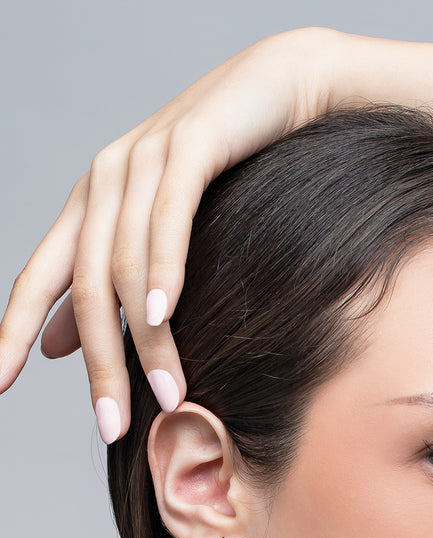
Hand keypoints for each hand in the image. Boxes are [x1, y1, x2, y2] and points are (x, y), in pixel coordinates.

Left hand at [0, 28, 340, 440]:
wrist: (279, 91)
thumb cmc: (232, 170)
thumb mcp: (163, 234)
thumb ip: (113, 288)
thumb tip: (57, 346)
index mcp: (91, 207)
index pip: (39, 280)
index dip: (10, 332)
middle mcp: (104, 183)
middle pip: (84, 289)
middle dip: (99, 365)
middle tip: (112, 425)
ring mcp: (143, 162)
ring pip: (127, 266)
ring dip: (147, 339)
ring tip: (168, 393)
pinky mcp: (189, 147)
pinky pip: (167, 219)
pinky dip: (164, 271)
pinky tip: (163, 315)